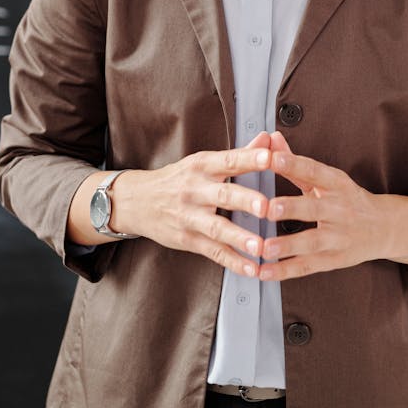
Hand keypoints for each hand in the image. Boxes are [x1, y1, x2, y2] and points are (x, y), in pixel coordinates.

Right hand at [111, 133, 271, 277]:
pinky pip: (213, 252)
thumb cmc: (179, 178)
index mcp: (203, 165)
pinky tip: (252, 268)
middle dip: (246, 200)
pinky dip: (233, 262)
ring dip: (240, 237)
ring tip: (260, 246)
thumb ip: (240, 154)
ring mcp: (190, 216)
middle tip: (267, 206)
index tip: (270, 158)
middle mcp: (195, 190)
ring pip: (217, 227)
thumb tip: (268, 139)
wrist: (137, 201)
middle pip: (223, 195)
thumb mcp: (203, 162)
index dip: (249, 159)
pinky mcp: (187, 239)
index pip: (229, 160)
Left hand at [258, 132, 407, 280]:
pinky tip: (264, 272)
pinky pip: (307, 266)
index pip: (314, 171)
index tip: (272, 158)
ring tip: (265, 247)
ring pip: (312, 241)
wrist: (383, 227)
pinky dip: (284, 271)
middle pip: (314, 208)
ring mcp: (338, 237)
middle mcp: (339, 209)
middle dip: (291, 208)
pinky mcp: (334, 259)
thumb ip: (295, 161)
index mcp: (336, 184)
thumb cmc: (347, 199)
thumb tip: (271, 138)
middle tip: (268, 207)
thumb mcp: (327, 178)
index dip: (293, 164)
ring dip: (287, 245)